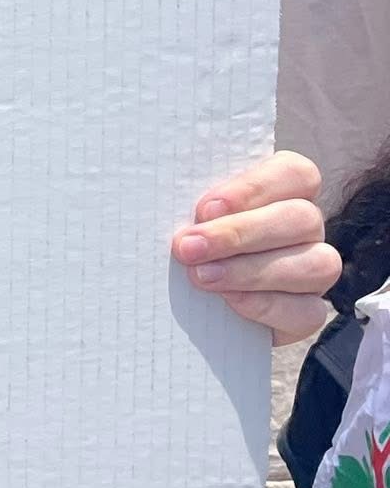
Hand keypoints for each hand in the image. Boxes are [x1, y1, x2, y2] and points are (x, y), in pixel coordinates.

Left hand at [173, 151, 340, 343]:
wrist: (177, 300)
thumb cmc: (183, 239)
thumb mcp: (183, 214)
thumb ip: (187, 202)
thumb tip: (171, 205)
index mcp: (282, 192)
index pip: (297, 173)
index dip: (254, 188)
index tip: (205, 208)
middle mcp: (305, 228)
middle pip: (302, 218)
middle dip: (240, 234)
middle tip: (190, 247)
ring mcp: (313, 270)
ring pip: (316, 264)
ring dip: (252, 271)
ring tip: (202, 276)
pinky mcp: (307, 313)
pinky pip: (308, 311)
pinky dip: (267, 306)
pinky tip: (229, 302)